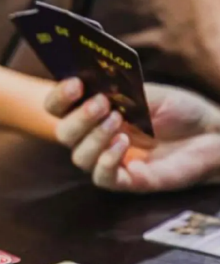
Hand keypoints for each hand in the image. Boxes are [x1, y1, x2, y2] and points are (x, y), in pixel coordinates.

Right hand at [44, 78, 219, 191]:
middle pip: (64, 134)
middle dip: (78, 119)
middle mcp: (96, 137)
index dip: (59, 98)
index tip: (75, 85)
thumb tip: (94, 83)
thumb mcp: (150, 93)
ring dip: (94, 138)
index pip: (59, 108)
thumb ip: (121, 91)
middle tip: (101, 105)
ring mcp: (109, 160)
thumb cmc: (180, 111)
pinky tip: (123, 145)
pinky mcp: (126, 180)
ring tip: (118, 123)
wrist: (212, 134)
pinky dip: (107, 161)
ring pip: (79, 157)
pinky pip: (101, 177)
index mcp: (95, 113)